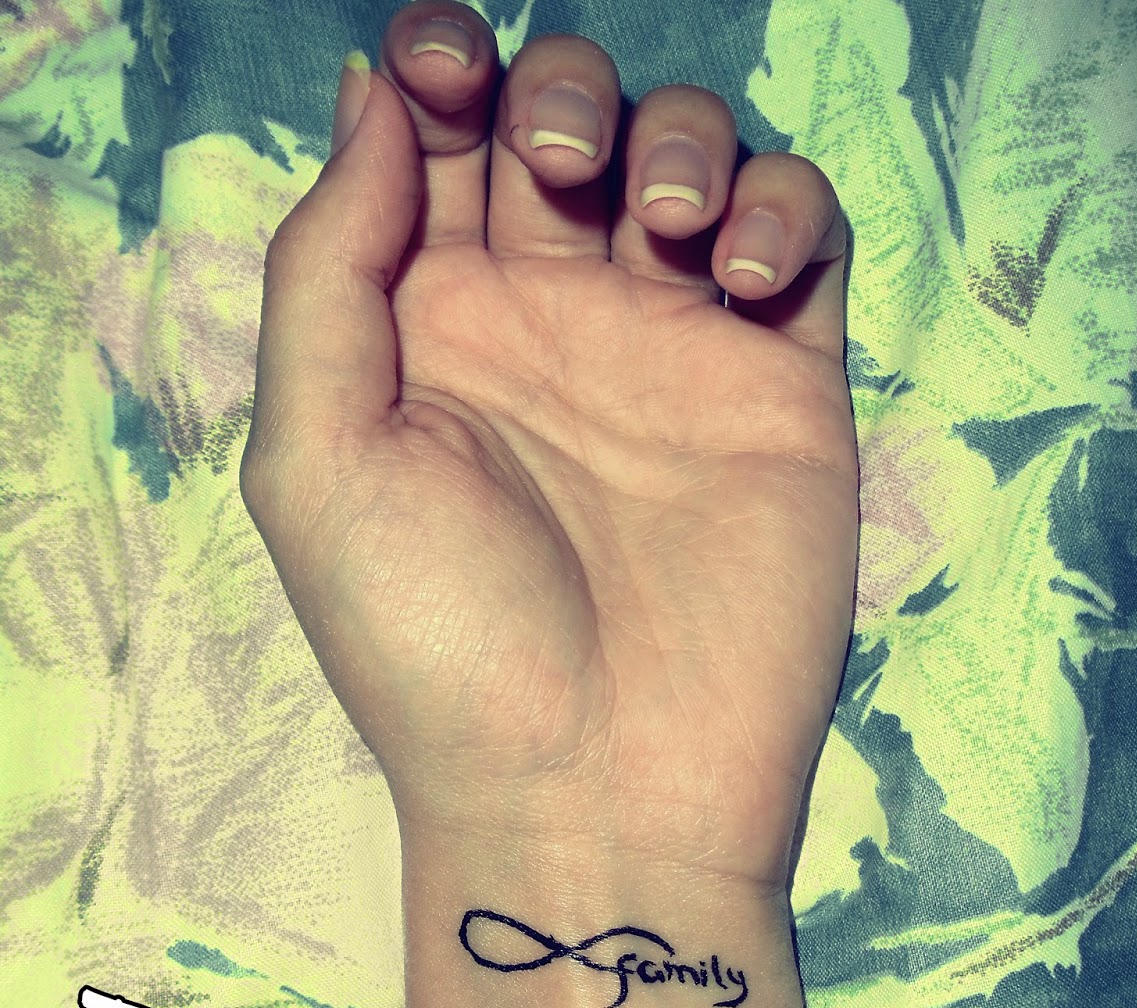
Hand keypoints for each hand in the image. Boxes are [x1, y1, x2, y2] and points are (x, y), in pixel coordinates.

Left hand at [240, 1, 855, 890]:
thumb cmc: (439, 653)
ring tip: (665, 229)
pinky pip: (807, 236)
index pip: (436, 141)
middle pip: (564, 118)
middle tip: (552, 165)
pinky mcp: (781, 392)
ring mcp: (672, 354)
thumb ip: (328, 267)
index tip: (446, 76)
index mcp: (428, 332)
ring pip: (693, 156)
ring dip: (680, 137)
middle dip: (560, 89)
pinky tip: (743, 279)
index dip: (442, 69)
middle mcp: (550, 327)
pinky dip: (785, 209)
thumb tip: (372, 94)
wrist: (598, 794)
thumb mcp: (317, 461)